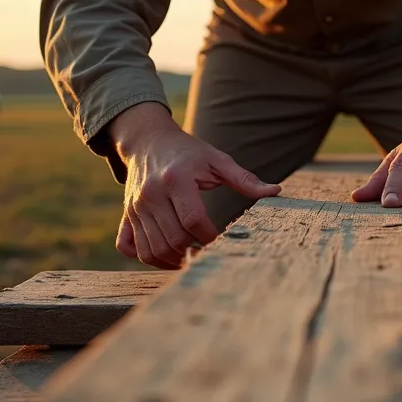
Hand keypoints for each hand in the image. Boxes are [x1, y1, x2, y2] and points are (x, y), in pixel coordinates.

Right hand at [108, 102, 280, 268]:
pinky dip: (148, 258)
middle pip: (173, 239)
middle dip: (194, 251)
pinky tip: (168, 255)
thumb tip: (276, 191)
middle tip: (209, 252)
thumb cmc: (188, 152)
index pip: (193, 220)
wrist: (149, 141)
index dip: (210, 235)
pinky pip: (130, 247)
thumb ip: (244, 179)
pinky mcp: (126, 215)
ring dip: (173, 260)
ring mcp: (134, 207)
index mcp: (176, 180)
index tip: (222, 237)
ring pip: (152, 249)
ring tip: (192, 257)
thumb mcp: (217, 160)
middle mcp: (150, 195)